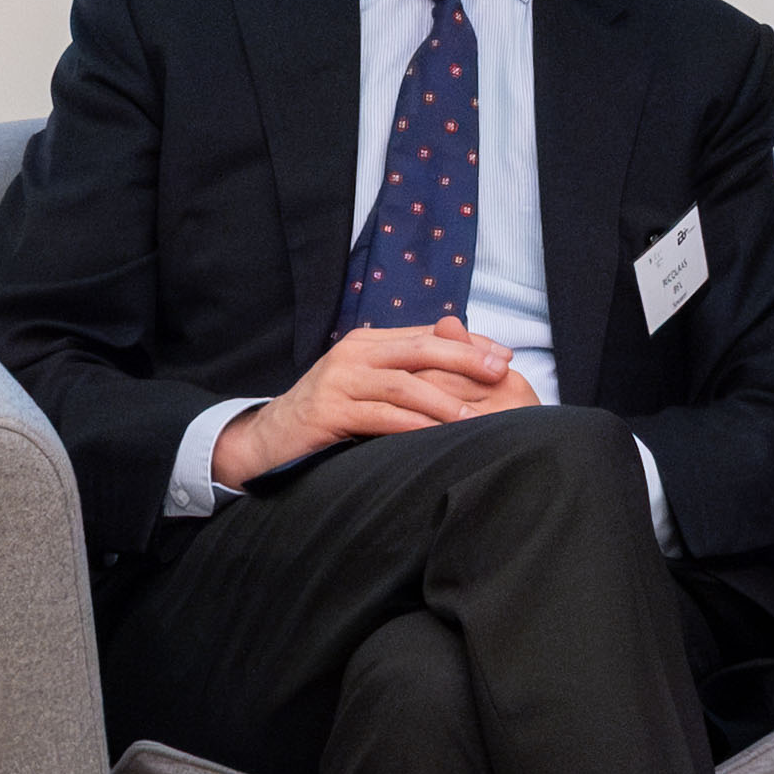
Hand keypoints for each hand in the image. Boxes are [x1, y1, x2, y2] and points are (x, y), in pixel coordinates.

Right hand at [213, 322, 541, 488]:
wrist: (269, 438)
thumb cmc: (327, 414)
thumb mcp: (367, 386)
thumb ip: (406, 374)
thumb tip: (458, 367)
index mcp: (368, 342)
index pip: (428, 335)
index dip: (469, 344)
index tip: (504, 356)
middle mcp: (355, 353)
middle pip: (421, 350)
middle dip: (466, 359)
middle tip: (501, 372)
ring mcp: (339, 380)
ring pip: (404, 384)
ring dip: (445, 400)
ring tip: (478, 416)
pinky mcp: (329, 411)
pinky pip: (380, 416)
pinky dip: (412, 425)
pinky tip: (437, 435)